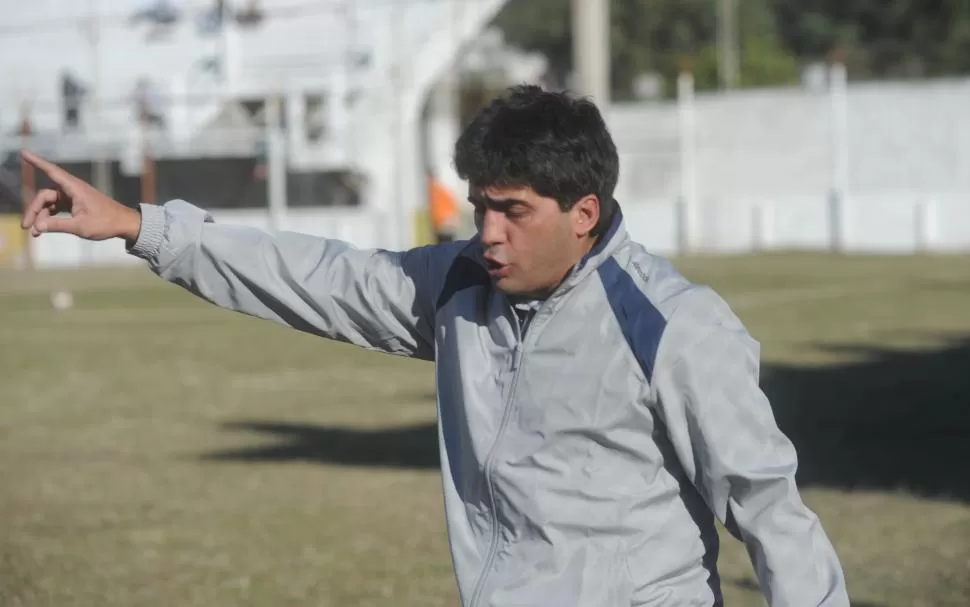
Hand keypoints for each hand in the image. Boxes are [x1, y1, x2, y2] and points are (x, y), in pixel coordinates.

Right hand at [20, 150, 141, 241]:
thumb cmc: (106, 223)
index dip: (37, 162)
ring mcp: (72, 197)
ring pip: (49, 204)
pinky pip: (55, 209)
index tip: (23, 152)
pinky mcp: (74, 204)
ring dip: (40, 217)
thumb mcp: (80, 226)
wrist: (124, 224)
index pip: (52, 171)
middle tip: (25, 227)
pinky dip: (49, 218)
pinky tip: (42, 230)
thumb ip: (58, 225)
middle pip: (45, 196)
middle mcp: (72, 189)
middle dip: (34, 211)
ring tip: (34, 233)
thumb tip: (37, 226)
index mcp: (75, 188)